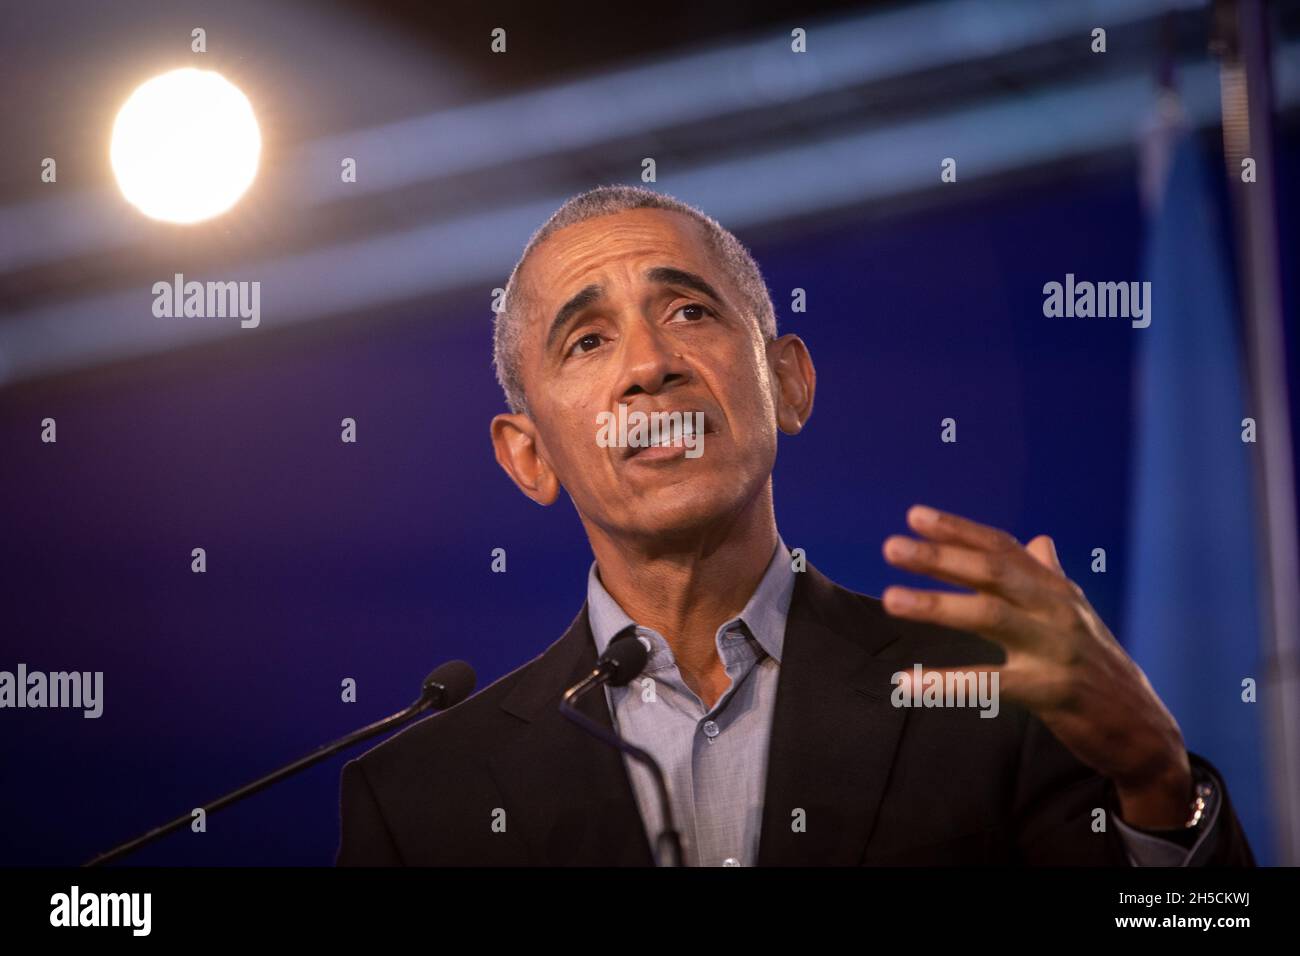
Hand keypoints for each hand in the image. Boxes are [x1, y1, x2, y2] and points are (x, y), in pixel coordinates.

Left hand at [881, 504, 1192, 828]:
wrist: (1145, 731)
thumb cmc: (1101, 669)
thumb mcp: (1077, 617)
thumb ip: (1050, 578)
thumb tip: (1039, 539)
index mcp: (1057, 591)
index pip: (1004, 549)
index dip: (959, 530)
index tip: (915, 515)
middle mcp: (1057, 611)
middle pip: (993, 572)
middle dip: (941, 557)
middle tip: (892, 546)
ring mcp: (1055, 649)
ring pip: (989, 615)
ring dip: (937, 604)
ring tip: (891, 598)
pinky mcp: (1051, 692)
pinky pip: (990, 683)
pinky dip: (946, 683)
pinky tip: (907, 683)